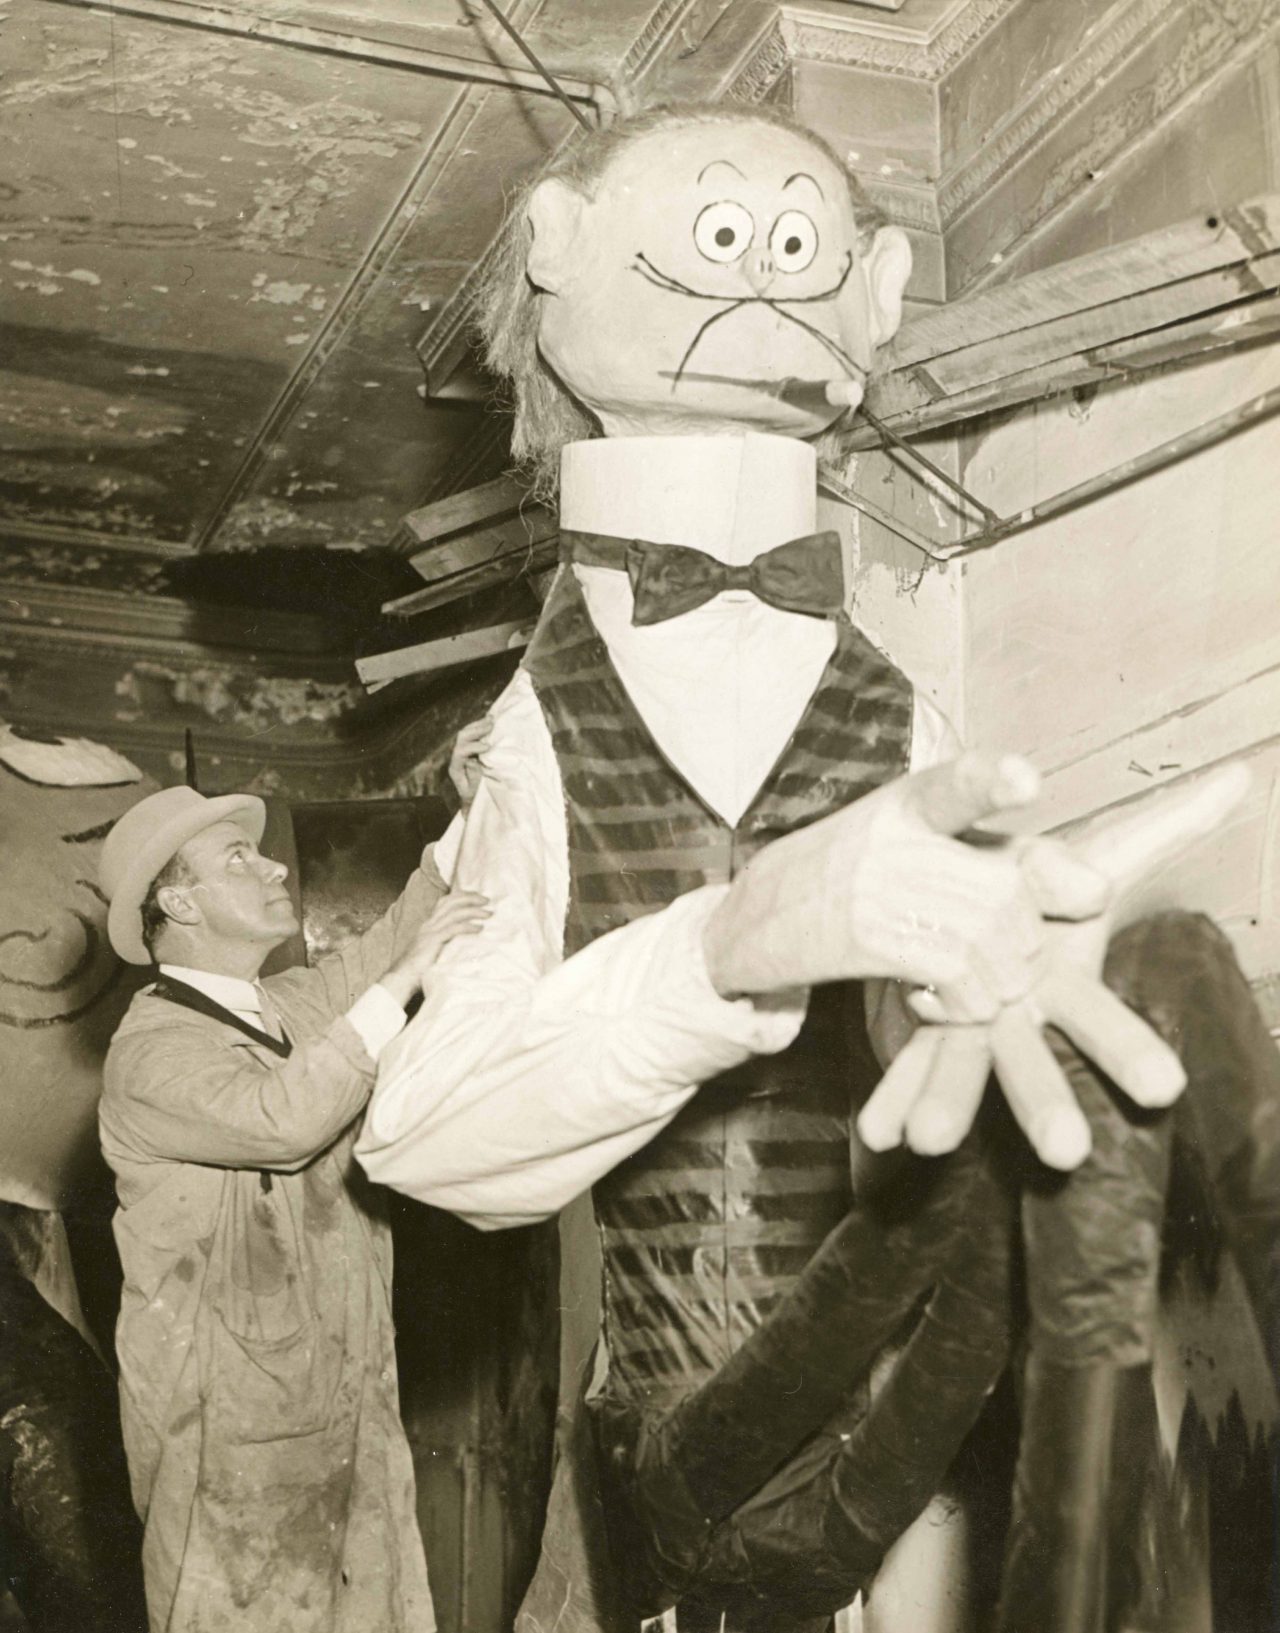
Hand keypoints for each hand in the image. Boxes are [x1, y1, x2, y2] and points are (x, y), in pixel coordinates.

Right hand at [381, 890, 489, 1006]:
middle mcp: (429, 924)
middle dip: (470, 898)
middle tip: (487, 900)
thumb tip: (465, 942)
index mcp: (429, 924)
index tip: (478, 898)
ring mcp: (430, 932)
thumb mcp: (434, 950)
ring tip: (488, 914)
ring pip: (454, 913)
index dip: (462, 896)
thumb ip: (445, 942)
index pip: (445, 902)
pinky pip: (453, 929)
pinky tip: (479, 928)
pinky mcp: (432, 941)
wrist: (402, 978)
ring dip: (473, 911)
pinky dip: (468, 926)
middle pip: (451, 902)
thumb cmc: (420, 969)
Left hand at [448, 717, 492, 810]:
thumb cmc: (476, 798)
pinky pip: (473, 733)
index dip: (473, 747)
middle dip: (476, 730)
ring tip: (492, 719)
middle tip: (491, 725)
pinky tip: (491, 720)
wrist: (473, 800)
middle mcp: (456, 757)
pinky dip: (481, 726)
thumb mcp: (475, 792)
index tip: (488, 747)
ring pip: (466, 733)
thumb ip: (473, 777)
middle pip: (461, 738)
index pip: (460, 752)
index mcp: (456, 768)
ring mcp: (462, 751)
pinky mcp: (470, 748)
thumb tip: (472, 761)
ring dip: (479, 725)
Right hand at [704, 752, 1048, 1017]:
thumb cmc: (851, 880)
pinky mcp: (863, 940)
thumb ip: (1009, 860)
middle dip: (1019, 941)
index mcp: (910, 803)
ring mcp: (875, 889)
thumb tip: (1098, 893)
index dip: (991, 781)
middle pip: (1003, 894)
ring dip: (993, 980)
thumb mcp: (920, 848)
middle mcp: (893, 839)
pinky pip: (953, 978)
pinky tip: (932, 1000)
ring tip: (962, 983)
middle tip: (991, 959)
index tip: (1027, 780)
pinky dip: (962, 1004)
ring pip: (988, 940)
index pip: (955, 784)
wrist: (752, 920)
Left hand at [858, 762, 1250, 1168]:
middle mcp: (1023, 1011)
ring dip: (946, 1103)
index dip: (1126, 1051)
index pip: (1100, 1018)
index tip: (1164, 1090)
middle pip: (1033, 1060)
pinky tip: (875, 1130)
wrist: (980, 886)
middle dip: (1048, 1101)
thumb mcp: (1101, 844)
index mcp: (1069, 978)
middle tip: (1068, 1153)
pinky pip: (905, 1060)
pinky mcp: (921, 1024)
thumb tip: (1244, 775)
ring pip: (963, 1064)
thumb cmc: (1047, 877)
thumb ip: (1167, 821)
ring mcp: (970, 1022)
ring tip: (927, 1140)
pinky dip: (890, 1093)